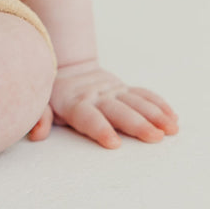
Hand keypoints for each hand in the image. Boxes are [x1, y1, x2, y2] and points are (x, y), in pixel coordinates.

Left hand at [28, 60, 177, 148]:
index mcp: (76, 104)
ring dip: (156, 115)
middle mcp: (97, 97)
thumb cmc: (52, 94)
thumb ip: (40, 117)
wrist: (67, 66)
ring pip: (137, 102)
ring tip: (172, 129)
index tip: (114, 142)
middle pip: (120, 111)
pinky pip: (144, 95)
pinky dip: (159, 105)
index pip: (89, 117)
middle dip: (138, 124)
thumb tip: (35, 134)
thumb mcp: (41, 103)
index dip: (100, 129)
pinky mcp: (124, 89)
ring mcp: (113, 91)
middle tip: (156, 137)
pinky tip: (173, 118)